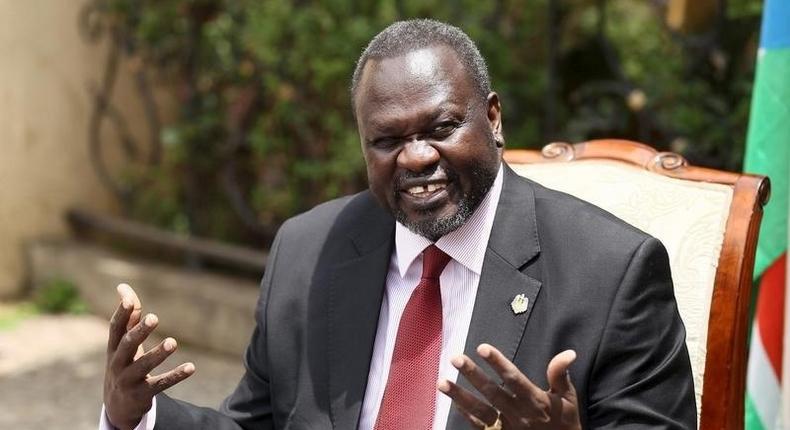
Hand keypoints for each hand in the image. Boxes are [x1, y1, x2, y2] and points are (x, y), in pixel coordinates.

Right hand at [103, 283, 195, 429]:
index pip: (115, 328)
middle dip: (140, 332)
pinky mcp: (143, 394)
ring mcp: (129, 380)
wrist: (118, 404)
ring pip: (143, 366)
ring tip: (173, 342)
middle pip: (127, 345)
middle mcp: (118, 363)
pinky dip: (176, 375)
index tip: (129, 300)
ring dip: (158, 354)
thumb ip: (128, 316)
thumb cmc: (123, 362)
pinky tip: (191, 367)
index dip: (121, 314)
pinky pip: (161, 384)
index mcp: (114, 347)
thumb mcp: (123, 342)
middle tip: (154, 317)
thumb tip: (123, 287)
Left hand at [438, 344, 580, 429]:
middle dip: (473, 375)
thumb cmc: (565, 422)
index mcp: (535, 401)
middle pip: (492, 392)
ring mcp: (507, 427)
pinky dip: (466, 414)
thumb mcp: (568, 399)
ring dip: (460, 396)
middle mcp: (518, 414)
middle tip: (456, 358)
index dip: (498, 363)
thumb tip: (568, 353)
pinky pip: (479, 426)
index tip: (482, 347)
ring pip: (480, 410)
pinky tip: (453, 402)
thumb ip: (561, 375)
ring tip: (442, 382)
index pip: (514, 379)